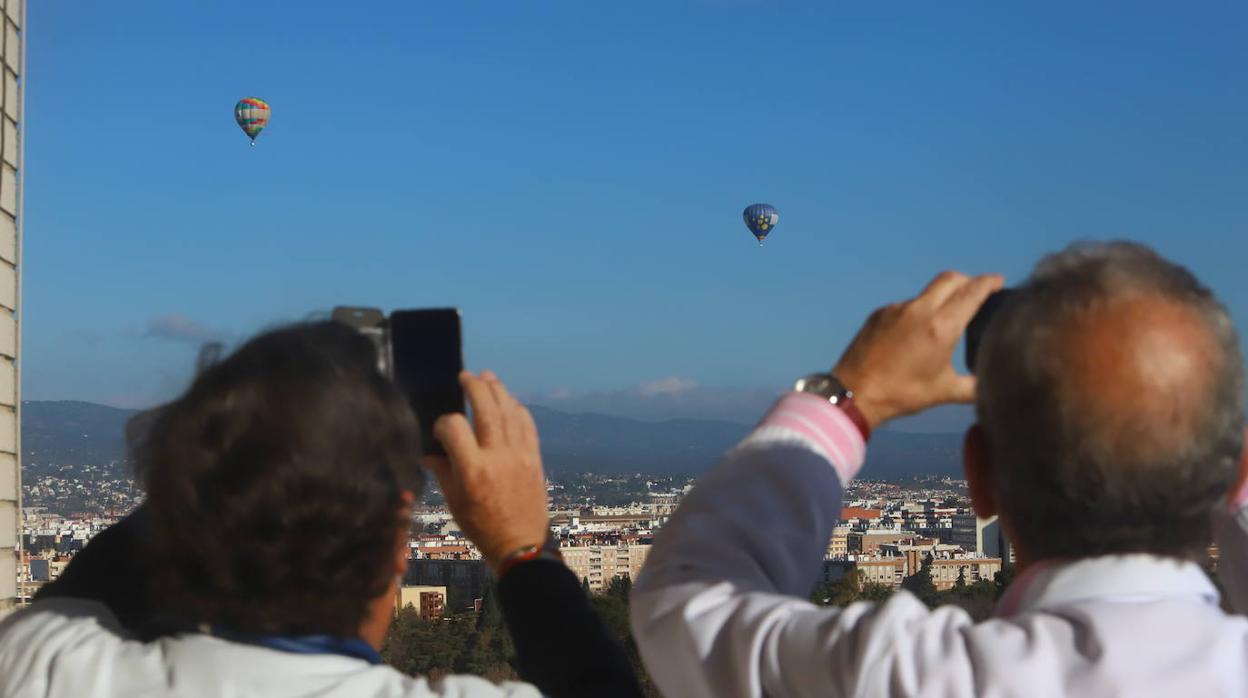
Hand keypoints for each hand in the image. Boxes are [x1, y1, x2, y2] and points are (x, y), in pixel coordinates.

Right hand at [424, 371, 550, 570]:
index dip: (443, 423)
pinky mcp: (534, 457)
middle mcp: (497, 457)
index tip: (440, 429)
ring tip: (487, 378)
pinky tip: (509, 402)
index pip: (454, 427)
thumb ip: (442, 471)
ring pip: (509, 411)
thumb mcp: (454, 502)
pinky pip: (527, 424)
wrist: (521, 545)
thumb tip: (429, 453)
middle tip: (466, 376)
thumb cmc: (482, 526)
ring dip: (498, 390)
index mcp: (472, 470)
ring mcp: (519, 455)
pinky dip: (518, 409)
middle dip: (475, 387)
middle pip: (486, 408)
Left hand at [832, 271, 1003, 428]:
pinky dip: (918, 311)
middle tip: (977, 292)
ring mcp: (896, 309)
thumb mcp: (945, 392)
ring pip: (927, 292)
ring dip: (941, 297)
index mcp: (940, 326)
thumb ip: (975, 387)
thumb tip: (994, 386)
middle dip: (967, 281)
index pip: (972, 291)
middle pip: (950, 279)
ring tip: (946, 317)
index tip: (999, 281)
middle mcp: (919, 310)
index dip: (989, 282)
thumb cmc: (900, 394)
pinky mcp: (879, 314)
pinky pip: (906, 305)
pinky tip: (917, 331)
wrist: (854, 393)